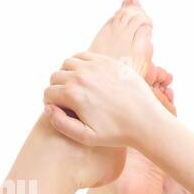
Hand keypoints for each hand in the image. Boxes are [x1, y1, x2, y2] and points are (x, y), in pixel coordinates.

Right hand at [42, 52, 168, 148]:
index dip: (52, 104)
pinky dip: (80, 64)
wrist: (146, 121)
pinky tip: (86, 77)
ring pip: (67, 64)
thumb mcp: (86, 137)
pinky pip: (83, 56)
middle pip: (55, 77)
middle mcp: (81, 76)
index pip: (48, 93)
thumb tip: (48, 108)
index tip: (60, 110)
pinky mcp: (107, 61)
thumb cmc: (117, 133)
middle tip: (67, 100)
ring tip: (76, 88)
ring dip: (67, 74)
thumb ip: (61, 124)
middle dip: (57, 88)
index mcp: (73, 94)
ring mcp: (95, 66)